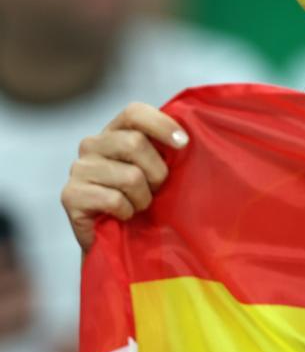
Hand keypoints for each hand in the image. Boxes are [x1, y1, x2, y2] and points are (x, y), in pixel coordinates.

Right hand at [60, 102, 187, 251]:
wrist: (117, 239)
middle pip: (135, 143)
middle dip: (157, 172)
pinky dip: (128, 211)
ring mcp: (78, 169)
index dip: (161, 124)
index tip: (183, 143)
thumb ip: (165, 150)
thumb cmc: (143, 199)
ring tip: (139, 205)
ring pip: (129, 176)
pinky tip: (123, 215)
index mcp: (115, 131)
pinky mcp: (70, 195)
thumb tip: (186, 138)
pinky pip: (114, 199)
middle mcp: (92, 144)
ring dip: (144, 197)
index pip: (134, 112)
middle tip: (157, 189)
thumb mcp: (157, 169)